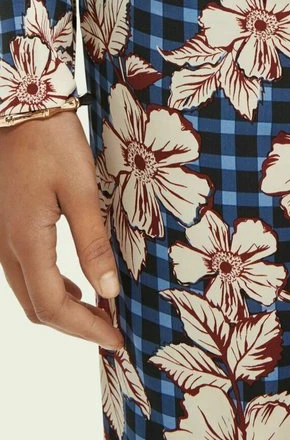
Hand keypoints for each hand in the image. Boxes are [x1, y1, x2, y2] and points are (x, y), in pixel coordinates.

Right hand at [0, 109, 124, 349]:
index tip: (118, 338)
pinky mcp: (8, 227)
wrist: (20, 110)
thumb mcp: (81, 189)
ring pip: (29, 293)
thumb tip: (109, 291)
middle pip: (38, 308)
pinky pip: (26, 273)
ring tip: (102, 311)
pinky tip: (78, 281)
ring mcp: (3, 238)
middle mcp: (8, 247)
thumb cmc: (52, 143)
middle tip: (114, 331)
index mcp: (26, 242)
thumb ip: (93, 242)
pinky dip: (52, 287)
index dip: (86, 329)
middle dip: (76, 326)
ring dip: (64, 308)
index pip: (54, 307)